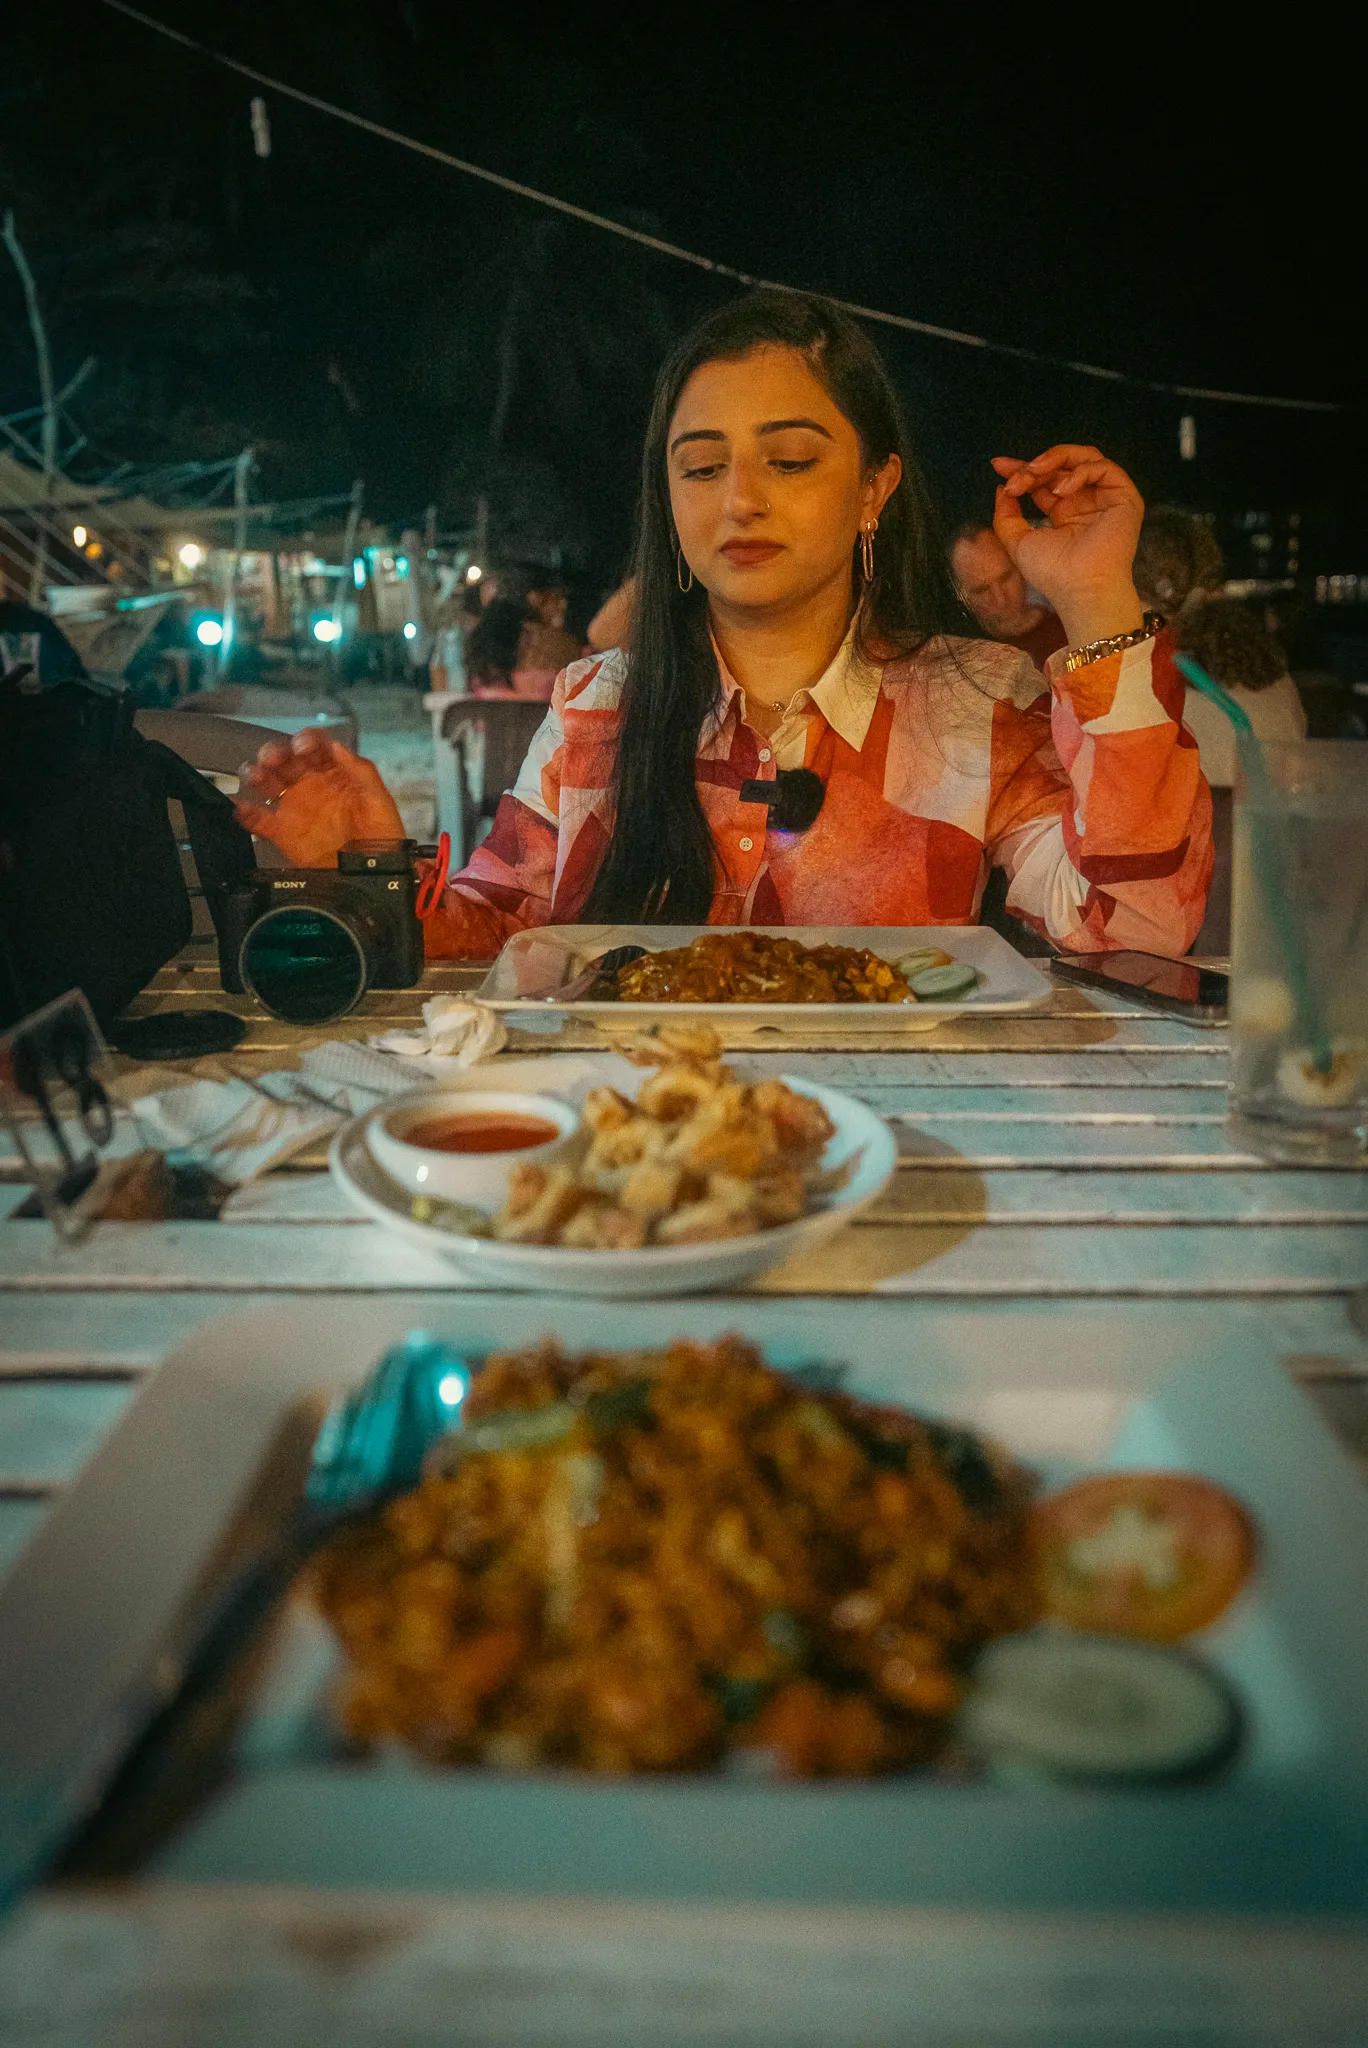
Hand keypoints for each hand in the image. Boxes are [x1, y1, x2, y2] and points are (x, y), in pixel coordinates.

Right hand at [234, 731, 404, 866]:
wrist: (372, 873)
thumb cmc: (381, 835)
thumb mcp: (378, 799)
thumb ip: (361, 771)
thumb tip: (337, 746)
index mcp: (333, 772)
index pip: (315, 746)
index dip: (306, 740)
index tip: (302, 747)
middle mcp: (310, 784)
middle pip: (285, 759)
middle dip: (275, 753)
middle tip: (272, 759)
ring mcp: (294, 808)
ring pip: (267, 783)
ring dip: (256, 774)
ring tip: (256, 777)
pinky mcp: (283, 832)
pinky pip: (259, 820)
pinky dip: (246, 813)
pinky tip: (242, 808)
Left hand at [991, 446, 1144, 647]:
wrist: (1081, 587)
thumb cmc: (1053, 573)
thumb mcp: (1018, 542)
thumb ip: (1006, 516)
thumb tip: (1001, 490)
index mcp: (1064, 513)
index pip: (1044, 481)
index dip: (1022, 470)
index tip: (998, 466)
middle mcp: (1085, 502)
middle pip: (1061, 466)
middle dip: (1034, 465)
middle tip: (1016, 476)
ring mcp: (1105, 498)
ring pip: (1084, 458)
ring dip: (1055, 460)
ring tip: (1034, 474)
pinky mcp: (1124, 496)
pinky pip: (1103, 467)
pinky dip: (1078, 472)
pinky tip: (1061, 490)